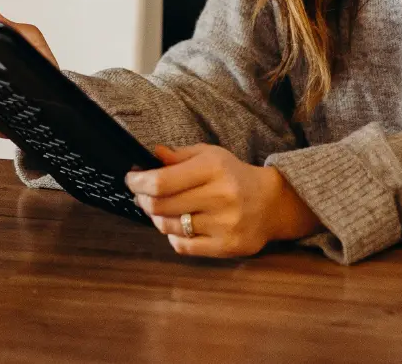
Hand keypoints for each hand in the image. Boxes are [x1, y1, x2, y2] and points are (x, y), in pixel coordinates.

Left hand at [125, 143, 322, 257]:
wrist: (271, 203)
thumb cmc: (233, 175)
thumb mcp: (209, 155)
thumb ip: (179, 156)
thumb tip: (151, 156)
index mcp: (213, 168)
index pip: (162, 181)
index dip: (138, 182)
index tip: (131, 179)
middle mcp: (219, 196)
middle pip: (160, 206)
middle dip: (142, 199)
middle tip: (140, 195)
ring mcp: (223, 224)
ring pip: (168, 227)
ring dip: (156, 218)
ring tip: (160, 209)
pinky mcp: (226, 247)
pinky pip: (183, 246)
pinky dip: (172, 235)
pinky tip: (178, 225)